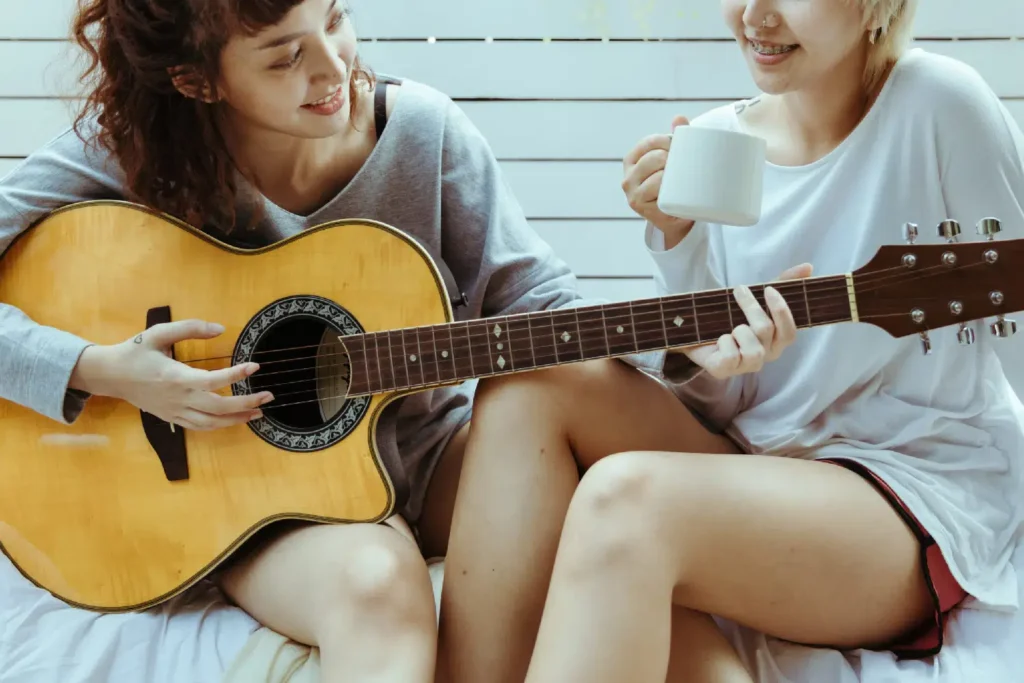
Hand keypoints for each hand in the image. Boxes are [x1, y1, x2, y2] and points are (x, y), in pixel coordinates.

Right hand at [70, 319, 272, 430]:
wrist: (110, 375)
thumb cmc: (135, 351)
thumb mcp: (159, 332)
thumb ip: (190, 328)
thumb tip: (221, 328)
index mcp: (176, 377)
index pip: (213, 380)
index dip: (235, 375)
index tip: (254, 366)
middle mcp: (178, 398)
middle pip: (219, 407)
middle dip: (246, 403)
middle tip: (268, 395)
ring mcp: (175, 411)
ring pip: (212, 422)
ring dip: (238, 419)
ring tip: (258, 412)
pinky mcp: (173, 418)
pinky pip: (201, 427)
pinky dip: (221, 425)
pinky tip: (236, 419)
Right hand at [623, 115, 694, 245]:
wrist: (674, 217)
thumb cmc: (672, 185)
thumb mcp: (671, 160)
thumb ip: (675, 139)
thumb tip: (679, 118)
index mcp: (632, 160)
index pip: (650, 142)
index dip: (668, 141)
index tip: (680, 149)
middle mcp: (628, 177)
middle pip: (656, 157)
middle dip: (673, 159)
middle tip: (685, 166)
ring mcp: (632, 193)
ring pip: (659, 175)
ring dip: (674, 175)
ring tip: (682, 179)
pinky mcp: (641, 207)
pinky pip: (659, 192)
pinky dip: (670, 189)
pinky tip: (676, 190)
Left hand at [684, 264, 812, 378]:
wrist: (696, 331)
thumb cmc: (731, 316)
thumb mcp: (757, 298)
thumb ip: (782, 284)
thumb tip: (809, 267)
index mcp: (775, 342)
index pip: (789, 333)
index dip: (781, 311)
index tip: (768, 289)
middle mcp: (764, 356)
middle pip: (766, 331)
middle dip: (752, 308)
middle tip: (739, 290)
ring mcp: (744, 366)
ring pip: (752, 348)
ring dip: (738, 329)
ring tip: (728, 326)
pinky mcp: (724, 371)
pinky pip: (730, 357)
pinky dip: (723, 343)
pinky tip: (719, 340)